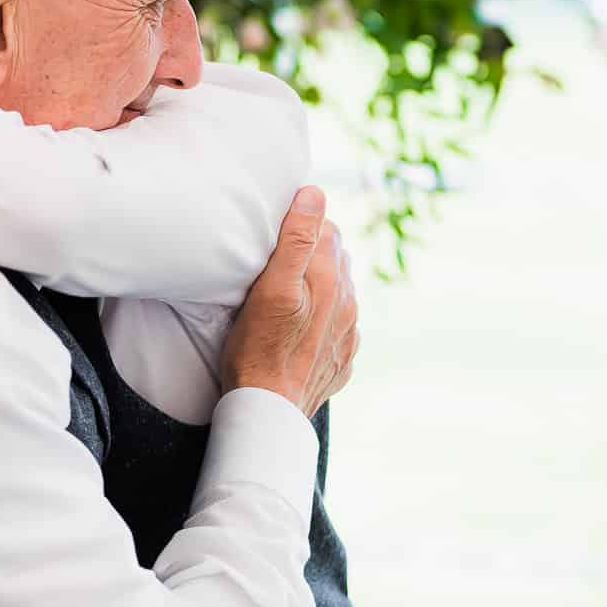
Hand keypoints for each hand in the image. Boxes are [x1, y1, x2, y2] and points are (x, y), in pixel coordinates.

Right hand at [219, 185, 358, 414]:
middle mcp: (348, 306)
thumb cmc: (259, 348)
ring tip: (288, 290)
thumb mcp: (271, 287)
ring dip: (320, 284)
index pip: (327, 229)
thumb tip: (315, 194)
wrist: (268, 412)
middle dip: (312, 251)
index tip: (276, 229)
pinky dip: (323, 319)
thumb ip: (296, 239)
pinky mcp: (341, 361)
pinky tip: (300, 326)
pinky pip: (338, 328)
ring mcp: (348, 336)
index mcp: (332, 282)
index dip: (303, 223)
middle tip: (277, 256)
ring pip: (340, 293)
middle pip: (336, 259)